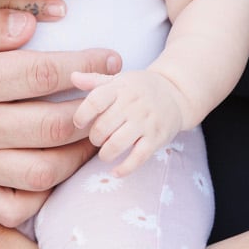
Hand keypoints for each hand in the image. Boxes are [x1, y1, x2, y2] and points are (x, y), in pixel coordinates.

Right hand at [0, 6, 121, 224]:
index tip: (111, 59)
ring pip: (41, 173)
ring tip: (95, 136)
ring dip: (78, 157)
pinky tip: (55, 174)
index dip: (86, 64)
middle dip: (96, 113)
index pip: (43, 73)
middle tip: (116, 100)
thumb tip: (34, 25)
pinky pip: (11, 208)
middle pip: (53, 127)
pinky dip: (41, 198)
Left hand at [69, 66, 187, 175]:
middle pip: (103, 127)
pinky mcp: (156, 138)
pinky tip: (115, 172)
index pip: (95, 101)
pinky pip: (138, 158)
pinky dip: (124, 169)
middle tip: (97, 138)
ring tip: (105, 153)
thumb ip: (94, 80)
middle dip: (95, 138)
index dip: (82, 115)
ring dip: (105, 153)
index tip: (79, 123)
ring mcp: (145, 122)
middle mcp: (132, 104)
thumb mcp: (118, 79)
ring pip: (117, 144)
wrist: (175, 94)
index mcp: (120, 88)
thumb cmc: (139, 88)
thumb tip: (73, 76)